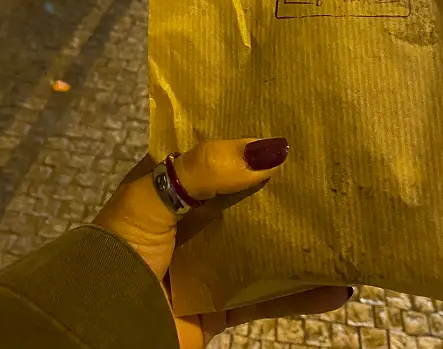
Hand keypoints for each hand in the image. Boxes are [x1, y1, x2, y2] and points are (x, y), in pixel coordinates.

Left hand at [94, 138, 351, 348]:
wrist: (96, 332)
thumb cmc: (120, 250)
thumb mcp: (153, 194)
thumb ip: (208, 167)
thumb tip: (275, 148)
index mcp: (168, 179)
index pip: (216, 146)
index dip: (251, 131)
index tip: (296, 116)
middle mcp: (191, 217)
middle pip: (249, 192)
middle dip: (287, 182)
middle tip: (335, 165)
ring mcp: (208, 262)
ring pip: (266, 242)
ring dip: (303, 237)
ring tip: (346, 223)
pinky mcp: (220, 305)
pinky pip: (269, 296)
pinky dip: (303, 293)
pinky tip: (338, 285)